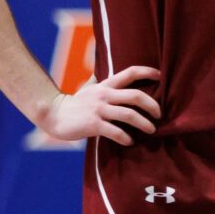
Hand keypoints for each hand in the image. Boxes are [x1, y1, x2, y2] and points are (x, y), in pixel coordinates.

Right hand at [37, 65, 160, 146]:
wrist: (53, 114)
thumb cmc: (75, 104)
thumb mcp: (90, 89)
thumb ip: (104, 84)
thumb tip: (117, 78)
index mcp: (105, 85)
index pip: (130, 73)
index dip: (147, 72)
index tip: (161, 76)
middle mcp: (104, 95)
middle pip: (135, 95)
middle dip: (152, 105)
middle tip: (159, 115)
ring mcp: (98, 110)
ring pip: (129, 115)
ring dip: (144, 123)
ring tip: (151, 130)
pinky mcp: (93, 125)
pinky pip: (115, 131)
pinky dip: (125, 138)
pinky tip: (129, 142)